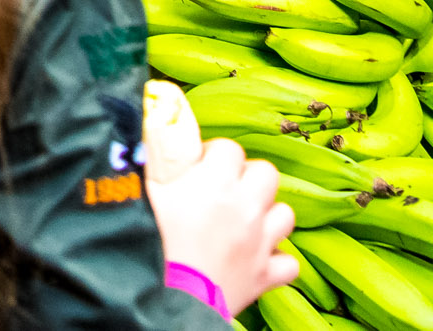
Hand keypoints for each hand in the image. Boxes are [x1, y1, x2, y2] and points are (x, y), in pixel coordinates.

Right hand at [141, 82, 299, 311]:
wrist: (170, 300)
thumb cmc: (153, 245)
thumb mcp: (143, 194)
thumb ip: (150, 162)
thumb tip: (144, 132)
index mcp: (216, 182)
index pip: (229, 148)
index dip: (213, 154)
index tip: (199, 167)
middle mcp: (246, 206)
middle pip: (266, 172)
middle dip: (248, 177)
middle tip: (225, 190)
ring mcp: (261, 242)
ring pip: (285, 214)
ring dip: (267, 215)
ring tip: (245, 222)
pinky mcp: (265, 275)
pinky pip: (289, 263)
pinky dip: (277, 259)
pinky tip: (258, 259)